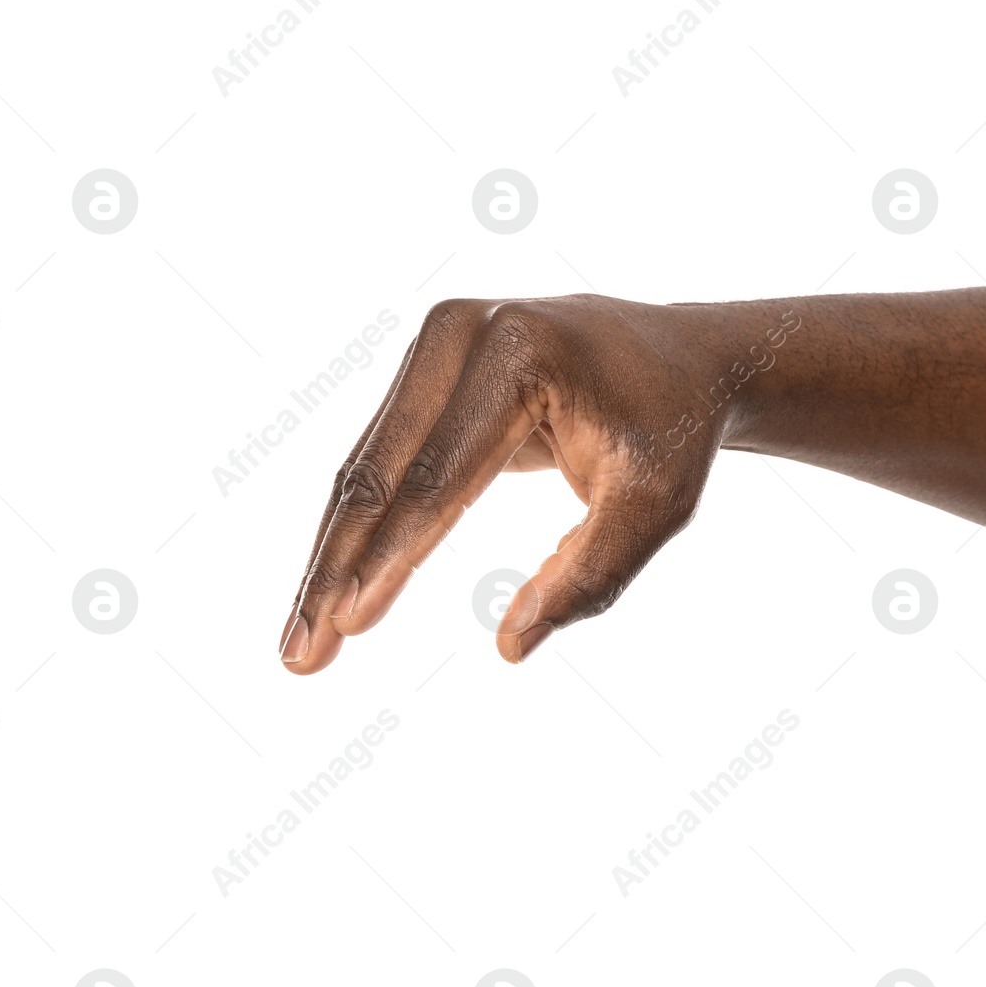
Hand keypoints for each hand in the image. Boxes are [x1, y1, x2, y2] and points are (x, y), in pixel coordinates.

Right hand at [279, 295, 768, 672]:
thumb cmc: (672, 431)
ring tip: (301, 643)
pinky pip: (383, 457)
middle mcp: (464, 331)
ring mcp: (438, 342)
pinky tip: (334, 590)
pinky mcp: (428, 367)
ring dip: (333, 556)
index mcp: (521, 353)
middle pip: (382, 469)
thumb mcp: (656, 507)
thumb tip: (510, 646)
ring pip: (367, 466)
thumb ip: (590, 575)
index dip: (392, 556)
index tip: (349, 625)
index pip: (440, 475)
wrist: (685, 357)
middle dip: (338, 568)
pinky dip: (358, 527)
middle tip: (300, 655)